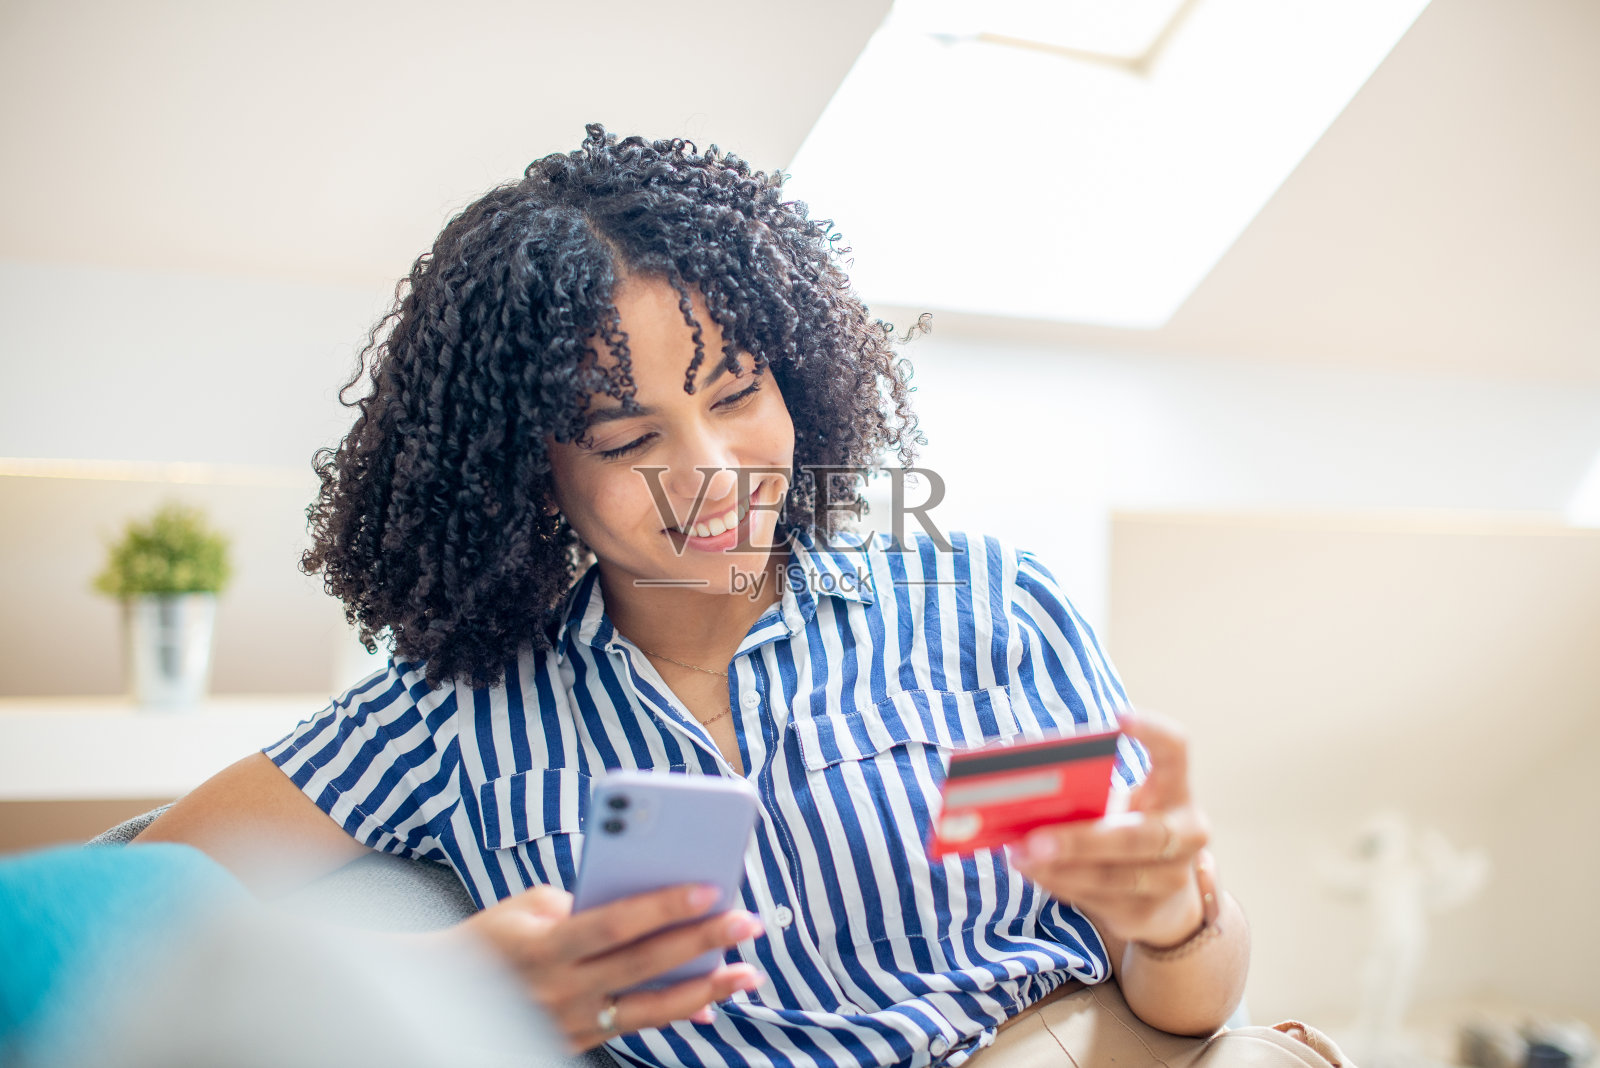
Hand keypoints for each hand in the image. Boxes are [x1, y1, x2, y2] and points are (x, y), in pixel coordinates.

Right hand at [453, 882, 764, 1051]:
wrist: (446, 998)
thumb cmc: (493, 935)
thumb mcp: (527, 907)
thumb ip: (584, 902)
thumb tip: (645, 907)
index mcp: (546, 948)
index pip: (616, 924)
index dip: (664, 906)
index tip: (710, 887)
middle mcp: (562, 990)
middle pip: (645, 965)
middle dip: (702, 943)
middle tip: (747, 923)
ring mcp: (573, 1022)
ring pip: (652, 1009)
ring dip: (706, 990)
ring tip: (747, 973)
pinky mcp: (581, 1041)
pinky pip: (638, 1027)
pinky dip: (677, 1013)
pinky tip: (710, 1002)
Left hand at [1010, 709, 1213, 946]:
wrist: (1166, 902)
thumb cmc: (1127, 835)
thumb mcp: (1120, 808)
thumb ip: (1088, 795)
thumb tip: (1024, 786)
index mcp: (1176, 792)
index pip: (1176, 751)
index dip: (1153, 731)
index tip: (1117, 718)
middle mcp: (1185, 835)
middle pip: (1139, 835)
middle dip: (1082, 840)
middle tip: (1035, 837)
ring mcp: (1171, 879)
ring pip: (1113, 876)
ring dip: (1060, 868)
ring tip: (1020, 855)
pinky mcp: (1147, 914)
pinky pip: (1097, 899)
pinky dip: (1059, 884)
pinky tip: (1033, 872)